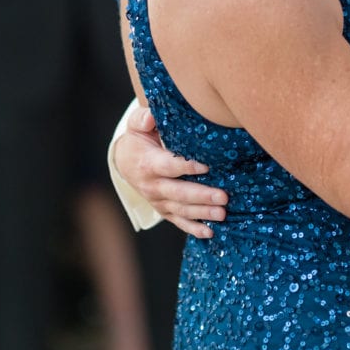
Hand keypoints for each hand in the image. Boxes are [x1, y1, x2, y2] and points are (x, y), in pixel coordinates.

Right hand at [113, 106, 227, 237]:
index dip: (187, 167)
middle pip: (179, 193)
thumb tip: (152, 116)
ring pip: (182, 210)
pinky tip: (211, 232)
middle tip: (224, 196)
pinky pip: (179, 222)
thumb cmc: (139, 138)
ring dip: (203, 213)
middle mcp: (153, 186)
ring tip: (223, 213)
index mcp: (148, 164)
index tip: (207, 166)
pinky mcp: (164, 210)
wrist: (126, 162)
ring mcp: (159, 201)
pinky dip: (194, 229)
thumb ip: (144, 119)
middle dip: (202, 196)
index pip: (169, 166)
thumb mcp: (137, 125)